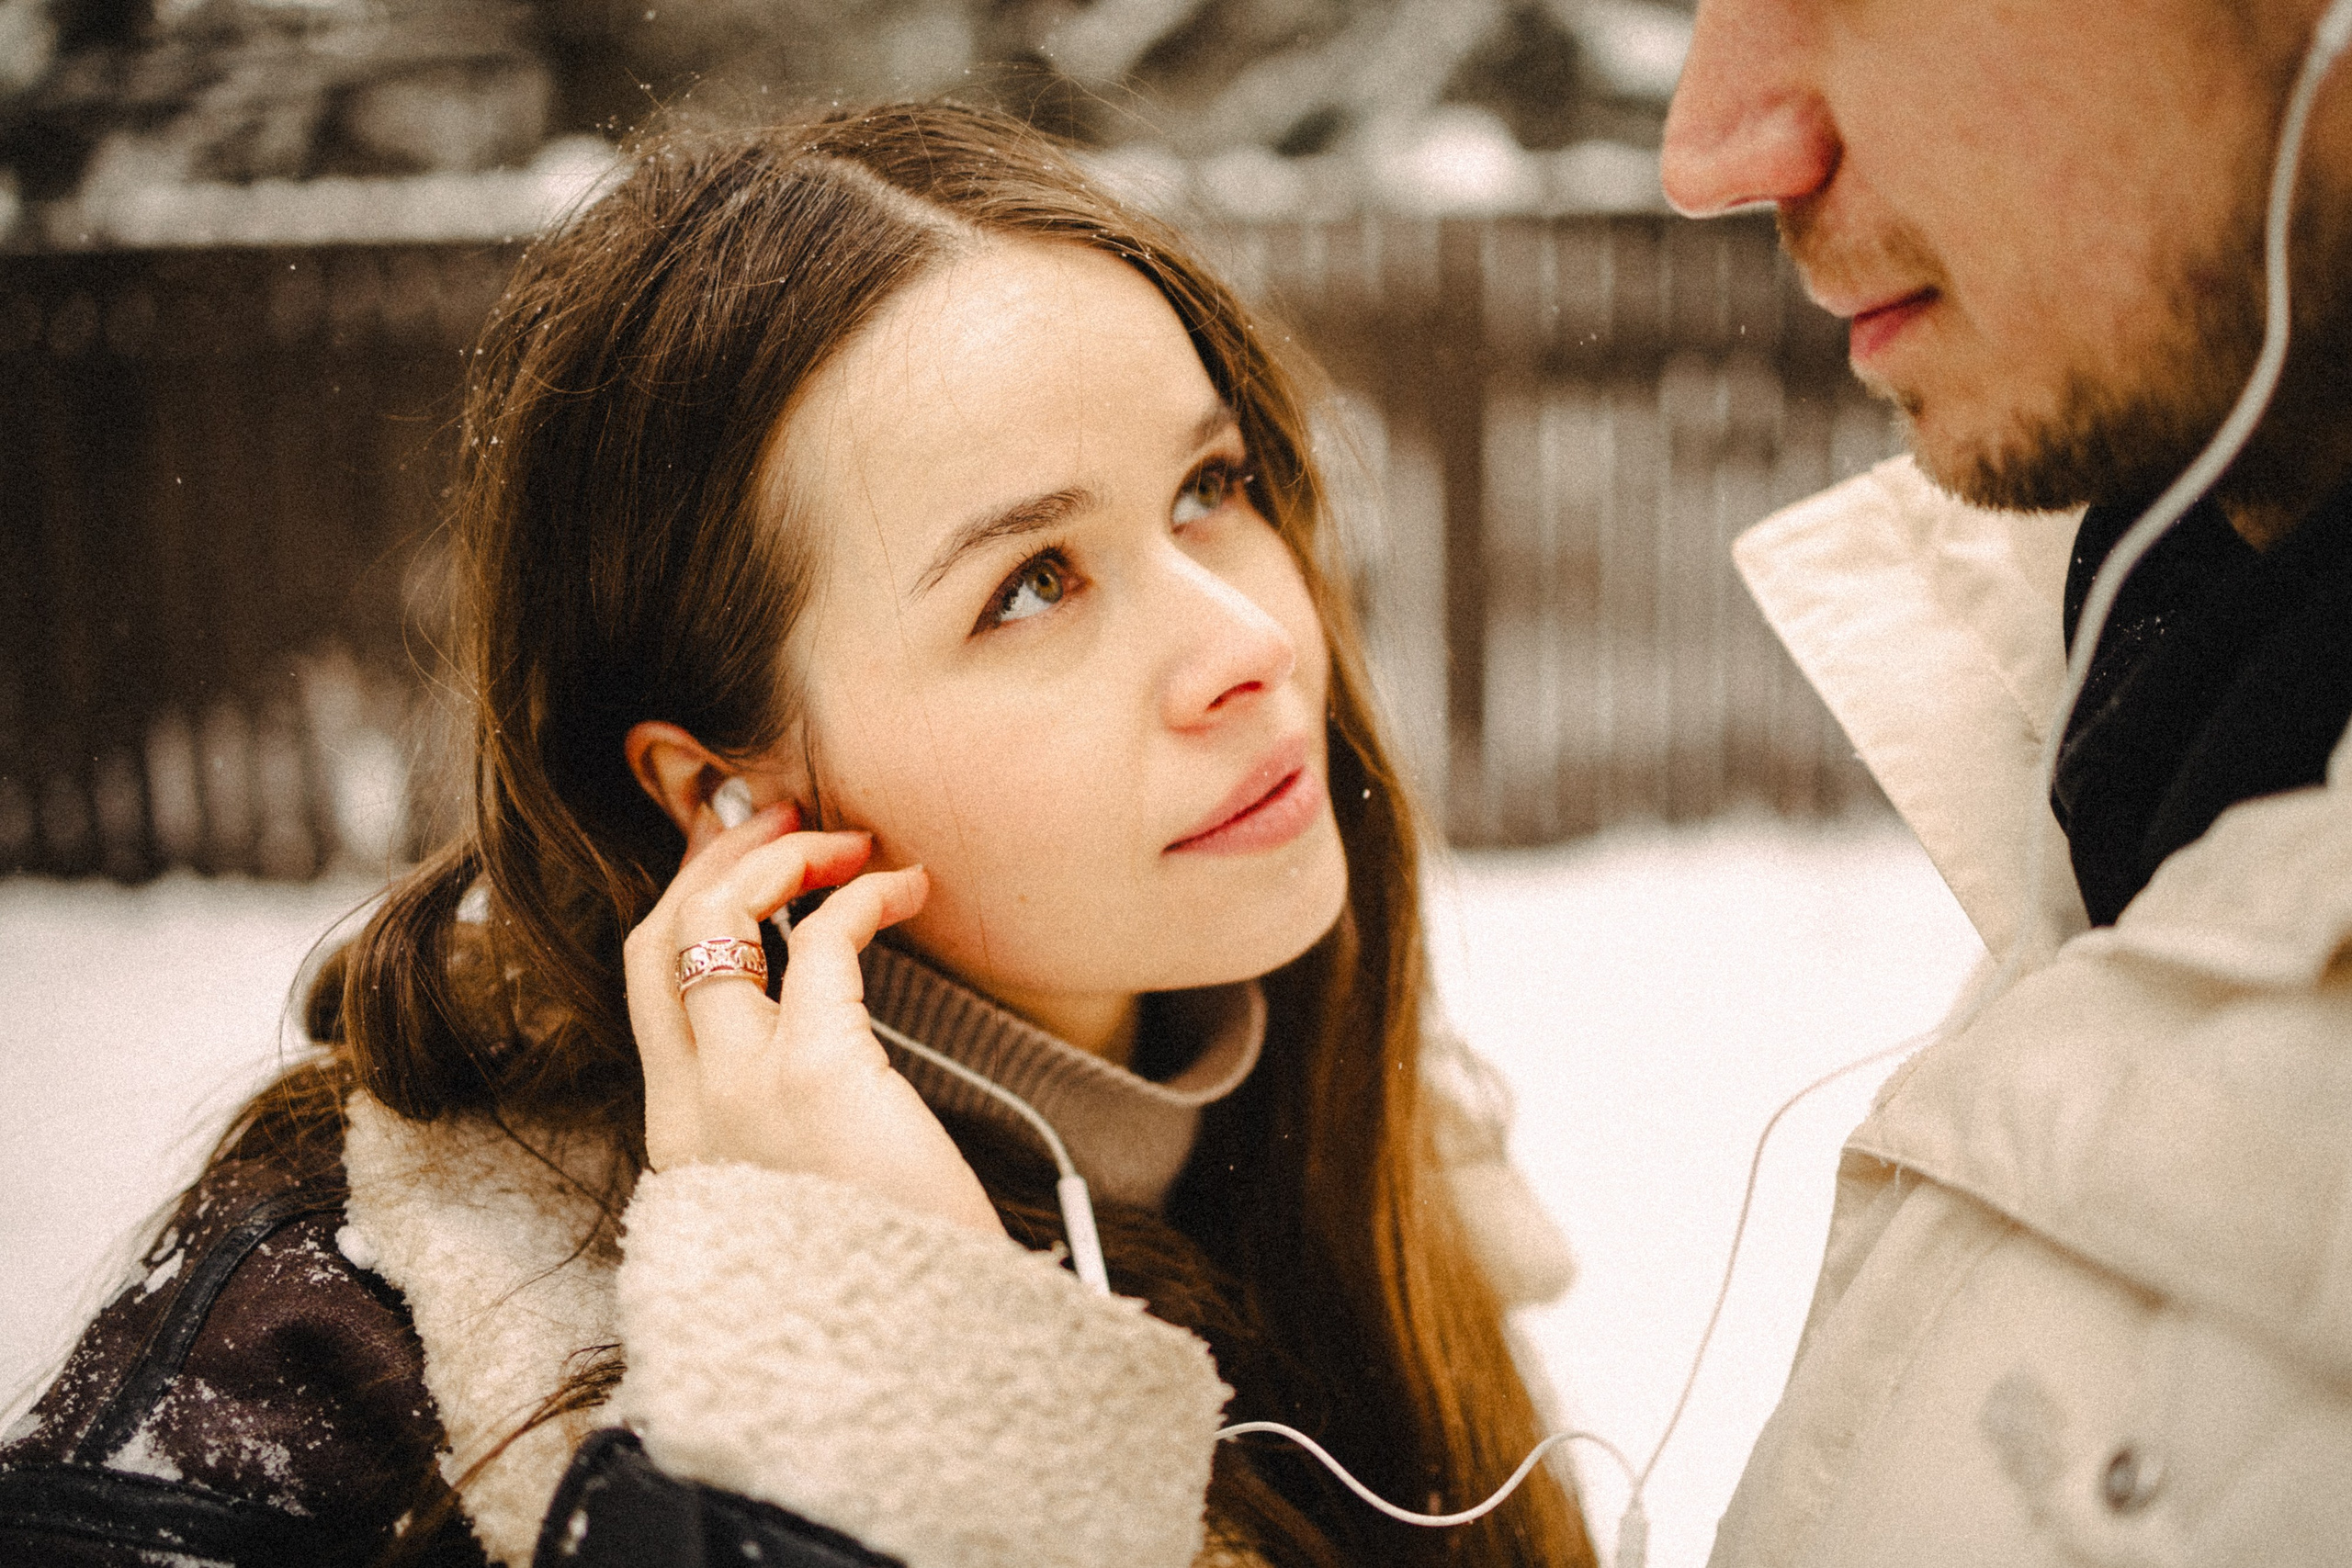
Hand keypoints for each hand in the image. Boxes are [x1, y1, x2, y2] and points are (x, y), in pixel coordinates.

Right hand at [622, 801, 1003, 1236]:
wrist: (912, 1355)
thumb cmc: (886, 1277)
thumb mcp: (805, 1201)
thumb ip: (787, 1132)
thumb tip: (825, 1049)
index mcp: (680, 1144)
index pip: (651, 993)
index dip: (684, 907)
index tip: (732, 859)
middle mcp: (690, 1111)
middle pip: (657, 941)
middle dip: (709, 859)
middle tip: (774, 815)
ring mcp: (741, 1090)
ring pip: (711, 922)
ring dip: (775, 858)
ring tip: (841, 837)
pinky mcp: (815, 1075)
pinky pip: (819, 942)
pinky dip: (860, 897)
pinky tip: (904, 889)